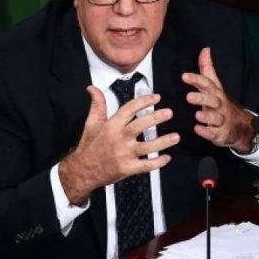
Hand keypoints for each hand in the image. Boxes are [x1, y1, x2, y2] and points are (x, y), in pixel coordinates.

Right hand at [59, 86, 179, 204]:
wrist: (83, 170)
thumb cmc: (89, 145)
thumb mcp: (91, 123)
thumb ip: (97, 105)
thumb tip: (93, 88)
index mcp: (112, 125)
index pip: (129, 109)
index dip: (144, 101)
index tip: (156, 97)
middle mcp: (119, 138)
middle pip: (140, 126)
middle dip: (155, 118)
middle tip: (169, 113)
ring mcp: (124, 154)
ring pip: (147, 147)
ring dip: (163, 142)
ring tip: (176, 137)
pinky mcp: (127, 168)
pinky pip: (146, 166)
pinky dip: (157, 163)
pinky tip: (167, 158)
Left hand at [182, 47, 254, 152]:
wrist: (240, 126)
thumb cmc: (221, 104)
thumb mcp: (215, 86)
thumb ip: (207, 69)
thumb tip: (205, 50)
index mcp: (215, 93)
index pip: (207, 84)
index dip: (196, 79)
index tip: (184, 76)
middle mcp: (219, 105)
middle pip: (212, 100)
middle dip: (201, 98)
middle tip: (188, 97)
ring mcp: (221, 120)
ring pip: (215, 118)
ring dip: (206, 116)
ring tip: (197, 115)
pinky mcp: (220, 133)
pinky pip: (214, 133)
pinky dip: (207, 132)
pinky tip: (198, 130)